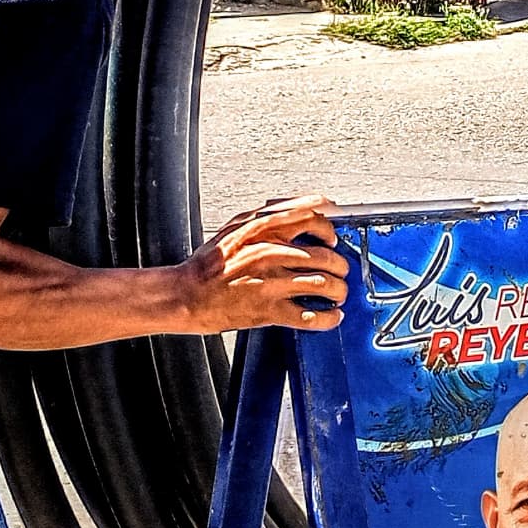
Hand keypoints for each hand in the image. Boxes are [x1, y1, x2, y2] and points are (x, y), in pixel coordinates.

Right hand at [180, 196, 347, 333]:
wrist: (188, 295)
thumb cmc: (209, 264)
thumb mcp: (235, 228)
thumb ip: (265, 217)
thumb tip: (296, 210)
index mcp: (262, 230)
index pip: (310, 218)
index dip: (328, 228)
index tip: (332, 236)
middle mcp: (270, 253)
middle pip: (324, 254)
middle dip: (340, 264)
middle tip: (340, 269)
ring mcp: (271, 282)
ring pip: (323, 283)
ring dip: (338, 289)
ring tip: (338, 292)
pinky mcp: (269, 310)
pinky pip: (309, 316)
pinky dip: (327, 318)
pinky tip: (330, 316)